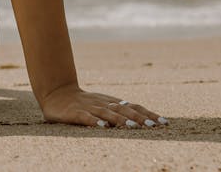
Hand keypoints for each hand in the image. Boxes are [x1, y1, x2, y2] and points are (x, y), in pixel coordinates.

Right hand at [40, 83, 168, 128]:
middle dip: (139, 117)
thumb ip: (118, 111)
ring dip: (121, 120)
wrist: (56, 92)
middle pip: (124, 109)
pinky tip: (102, 127)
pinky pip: (86, 118)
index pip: (133, 106)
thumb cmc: (82, 102)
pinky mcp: (75, 113)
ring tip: (134, 127)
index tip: (164, 122)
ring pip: (108, 113)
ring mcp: (89, 107)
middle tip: (154, 126)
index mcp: (110, 102)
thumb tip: (140, 119)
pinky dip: (95, 122)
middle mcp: (103, 103)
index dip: (148, 113)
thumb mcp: (101, 105)